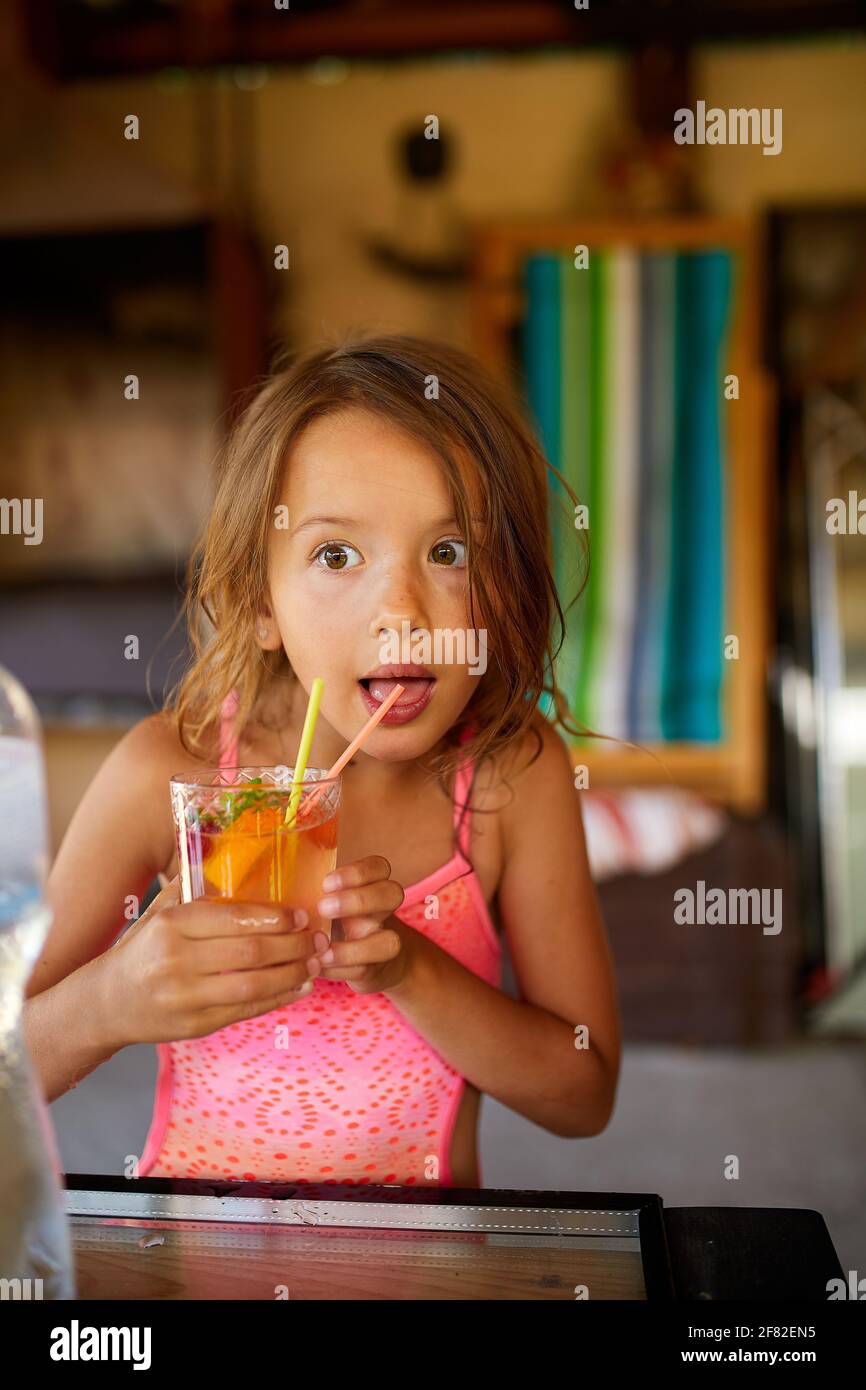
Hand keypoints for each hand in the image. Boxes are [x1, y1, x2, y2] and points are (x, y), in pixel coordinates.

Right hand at [105, 876, 324, 1043]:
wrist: (106, 1003)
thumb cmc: (141, 950)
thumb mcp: (157, 913)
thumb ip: (192, 888)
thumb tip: (232, 857)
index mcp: (171, 925)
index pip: (233, 917)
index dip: (273, 917)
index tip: (301, 914)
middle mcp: (176, 960)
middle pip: (249, 952)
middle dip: (293, 944)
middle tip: (319, 937)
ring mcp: (185, 996)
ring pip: (253, 984)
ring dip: (292, 973)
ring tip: (316, 962)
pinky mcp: (195, 1024)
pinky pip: (246, 1010)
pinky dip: (278, 999)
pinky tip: (300, 987)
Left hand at [314, 856, 409, 994]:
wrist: (369, 961)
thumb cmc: (335, 921)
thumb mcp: (328, 901)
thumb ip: (312, 890)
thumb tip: (271, 882)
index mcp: (371, 886)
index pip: (379, 867)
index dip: (357, 873)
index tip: (326, 883)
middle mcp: (382, 911)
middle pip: (392, 894)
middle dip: (357, 900)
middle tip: (323, 908)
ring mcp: (382, 940)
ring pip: (390, 941)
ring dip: (353, 947)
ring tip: (323, 948)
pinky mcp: (375, 969)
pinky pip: (364, 969)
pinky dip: (339, 969)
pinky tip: (318, 965)